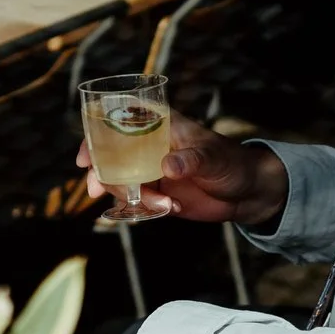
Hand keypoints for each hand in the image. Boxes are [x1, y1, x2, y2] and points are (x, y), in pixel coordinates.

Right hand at [76, 114, 288, 228]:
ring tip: (161, 205)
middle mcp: (149, 148)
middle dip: (99, 174)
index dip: (95, 136)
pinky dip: (140, 210)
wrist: (249, 193)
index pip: (118, 122)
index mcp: (160, 126)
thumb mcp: (213, 157)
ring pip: (119, 183)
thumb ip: (191, 160)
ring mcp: (151, 172)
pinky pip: (134, 202)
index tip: (85, 159)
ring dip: (127, 196)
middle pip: (110, 156)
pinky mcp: (157, 195)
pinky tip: (166, 210)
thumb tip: (168, 166)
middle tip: (97, 190)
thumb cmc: (232, 163)